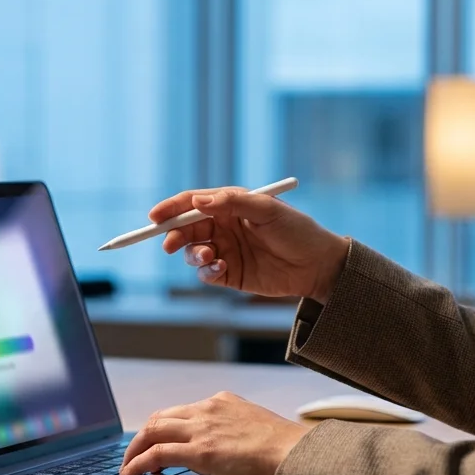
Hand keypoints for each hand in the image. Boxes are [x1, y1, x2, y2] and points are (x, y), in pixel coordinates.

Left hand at [119, 392, 309, 474]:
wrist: (297, 454)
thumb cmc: (285, 450)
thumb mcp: (254, 429)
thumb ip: (231, 435)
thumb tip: (214, 457)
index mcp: (223, 402)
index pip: (181, 411)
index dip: (163, 427)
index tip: (155, 441)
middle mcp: (208, 409)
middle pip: (160, 417)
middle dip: (142, 436)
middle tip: (133, 455)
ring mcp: (202, 428)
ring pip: (152, 430)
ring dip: (134, 449)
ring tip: (127, 467)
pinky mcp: (199, 451)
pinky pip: (156, 454)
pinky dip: (138, 463)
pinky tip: (131, 474)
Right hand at [151, 187, 349, 301]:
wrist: (318, 265)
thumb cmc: (297, 230)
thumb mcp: (268, 210)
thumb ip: (233, 202)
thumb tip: (198, 201)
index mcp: (231, 205)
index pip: (193, 203)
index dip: (171, 208)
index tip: (155, 217)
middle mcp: (224, 226)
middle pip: (186, 228)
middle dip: (173, 235)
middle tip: (168, 244)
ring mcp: (226, 250)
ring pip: (192, 251)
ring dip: (192, 254)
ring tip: (207, 256)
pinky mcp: (230, 274)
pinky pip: (206, 273)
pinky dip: (206, 271)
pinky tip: (219, 268)